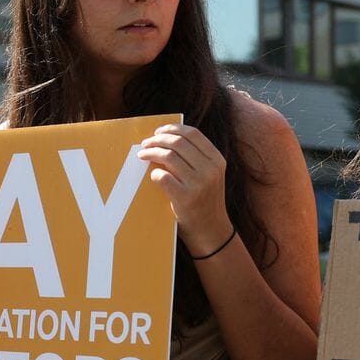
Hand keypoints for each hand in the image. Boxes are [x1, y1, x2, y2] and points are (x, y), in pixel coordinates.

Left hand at [137, 123, 232, 256]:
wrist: (211, 231)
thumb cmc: (204, 201)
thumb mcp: (209, 176)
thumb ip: (195, 158)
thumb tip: (166, 137)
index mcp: (217, 160)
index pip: (192, 134)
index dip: (172, 128)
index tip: (158, 131)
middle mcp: (210, 169)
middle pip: (178, 142)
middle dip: (157, 139)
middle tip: (145, 144)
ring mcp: (199, 184)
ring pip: (168, 156)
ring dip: (151, 152)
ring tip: (142, 155)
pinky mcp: (186, 198)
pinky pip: (162, 176)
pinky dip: (154, 173)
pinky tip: (152, 175)